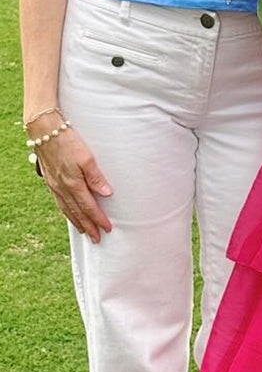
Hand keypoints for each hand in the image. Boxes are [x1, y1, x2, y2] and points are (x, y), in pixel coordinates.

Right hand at [35, 126, 112, 243]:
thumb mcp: (87, 158)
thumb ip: (96, 177)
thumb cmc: (68, 142)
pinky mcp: (50, 181)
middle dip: (88, 227)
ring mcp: (55, 186)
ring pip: (67, 209)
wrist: (44, 132)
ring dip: (77, 222)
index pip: (89, 207)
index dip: (99, 219)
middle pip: (77, 213)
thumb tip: (106, 194)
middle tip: (97, 238)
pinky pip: (59, 202)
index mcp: (73, 184)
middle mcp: (63, 188)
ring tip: (84, 231)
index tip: (107, 229)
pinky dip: (66, 211)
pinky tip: (69, 213)